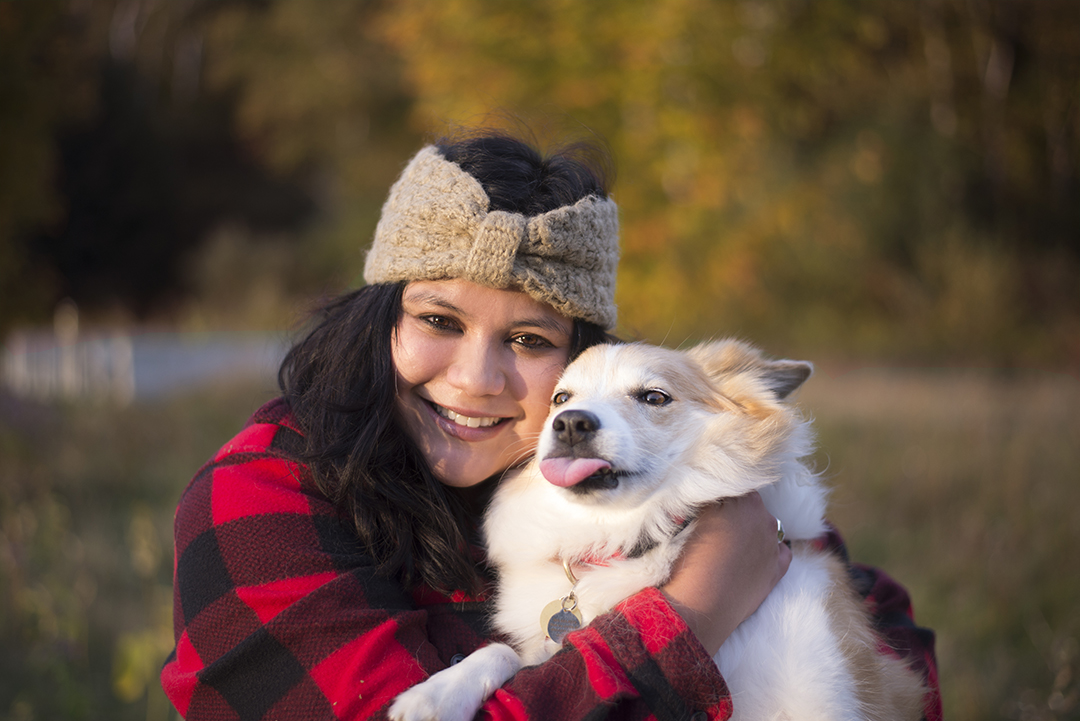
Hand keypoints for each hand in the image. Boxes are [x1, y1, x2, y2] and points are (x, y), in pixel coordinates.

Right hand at [660, 492, 791, 655]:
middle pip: (752, 504)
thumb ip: (705, 501)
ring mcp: (773, 544)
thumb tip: (709, 496)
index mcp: (743, 501)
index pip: (734, 485)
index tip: (709, 504)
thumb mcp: (688, 519)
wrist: (699, 604)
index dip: (721, 494)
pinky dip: (770, 551)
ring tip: (730, 546)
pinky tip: (752, 557)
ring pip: (766, 526)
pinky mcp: (778, 569)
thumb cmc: (688, 559)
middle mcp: (763, 517)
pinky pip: (781, 551)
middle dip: (737, 511)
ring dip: (751, 530)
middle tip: (716, 525)